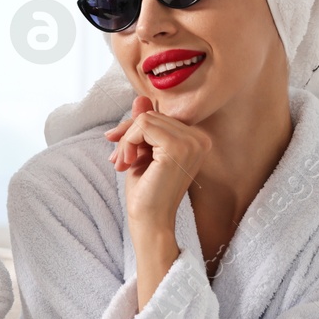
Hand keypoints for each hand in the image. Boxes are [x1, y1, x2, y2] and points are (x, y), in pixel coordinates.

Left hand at [105, 94, 209, 229]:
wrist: (149, 221)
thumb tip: (141, 97)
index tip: (118, 150)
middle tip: (118, 161)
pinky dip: (127, 143)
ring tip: (122, 164)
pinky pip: (142, 126)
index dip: (134, 130)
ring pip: (145, 119)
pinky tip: (127, 164)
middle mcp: (200, 138)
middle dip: (128, 136)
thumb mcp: (143, 152)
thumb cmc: (146, 191)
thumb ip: (146, 125)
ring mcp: (192, 142)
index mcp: (196, 139)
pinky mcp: (177, 147)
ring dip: (126, 141)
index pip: (160, 117)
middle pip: (152, 115)